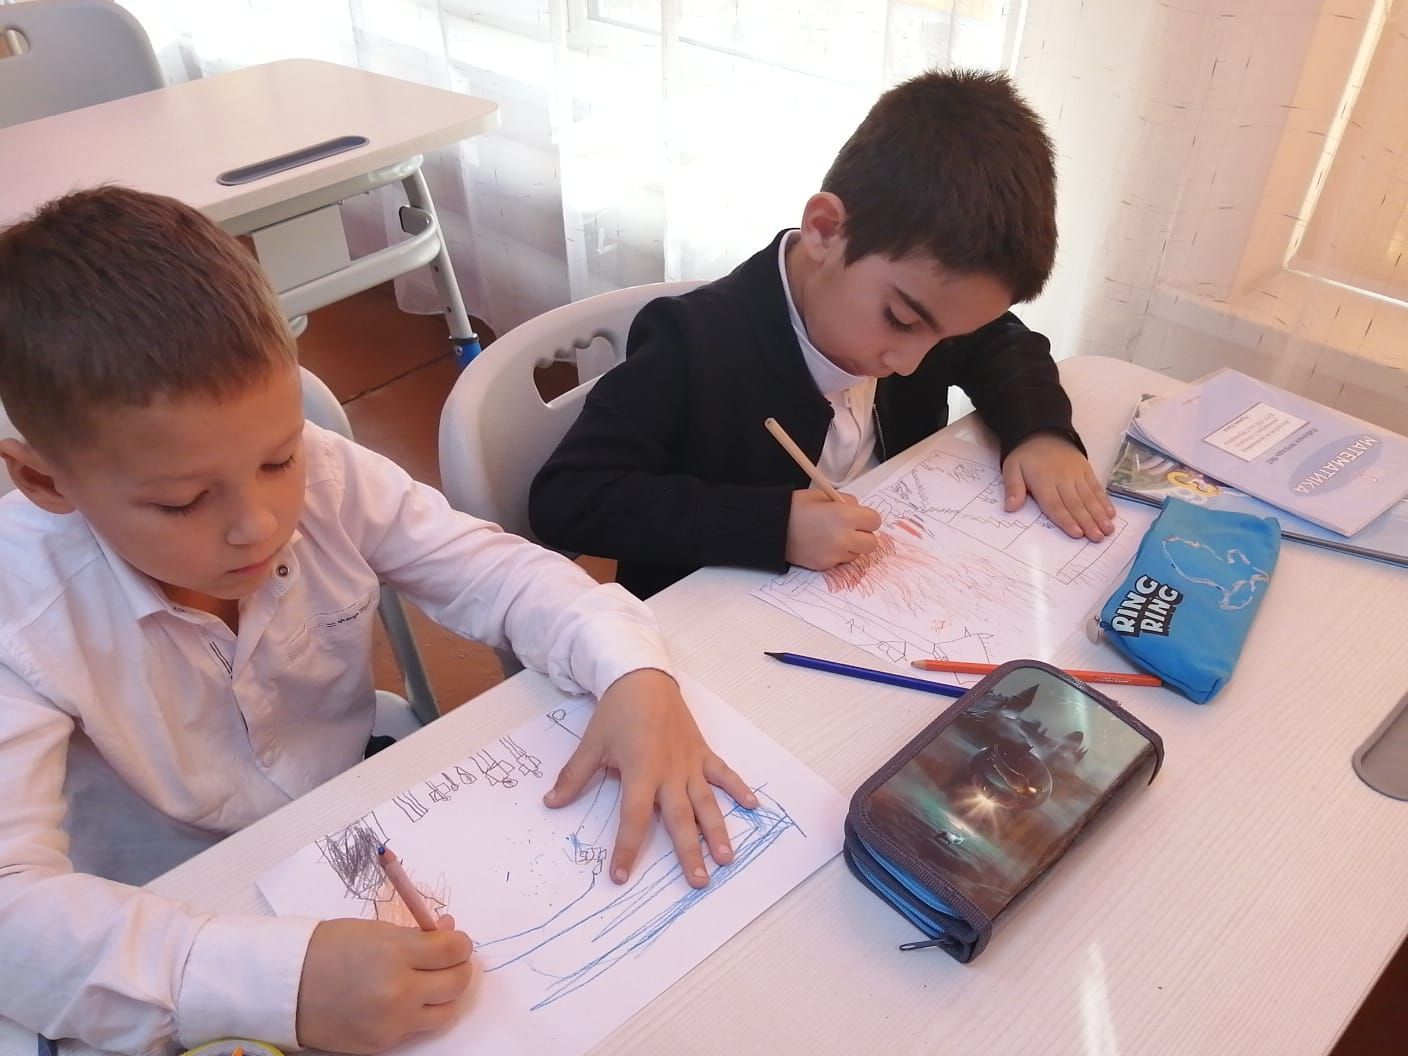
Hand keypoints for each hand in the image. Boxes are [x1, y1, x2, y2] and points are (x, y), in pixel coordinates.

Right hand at [297, 915, 472, 1052]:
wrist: (286, 986)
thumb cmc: (329, 948)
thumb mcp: (377, 930)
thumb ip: (417, 936)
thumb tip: (449, 934)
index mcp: (396, 953)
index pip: (454, 951)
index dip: (460, 943)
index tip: (454, 940)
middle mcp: (398, 991)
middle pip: (457, 983)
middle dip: (458, 967)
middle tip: (448, 959)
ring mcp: (391, 1022)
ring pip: (445, 1012)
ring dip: (444, 994)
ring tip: (428, 981)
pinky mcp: (382, 1044)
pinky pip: (417, 1028)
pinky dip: (418, 1013)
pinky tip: (402, 999)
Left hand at [543, 668, 757, 887]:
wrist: (643, 677)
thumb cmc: (617, 711)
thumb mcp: (592, 743)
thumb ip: (575, 776)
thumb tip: (550, 802)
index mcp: (641, 772)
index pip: (634, 818)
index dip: (626, 848)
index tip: (621, 876)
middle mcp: (670, 773)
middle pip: (681, 819)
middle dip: (689, 852)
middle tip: (699, 882)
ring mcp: (690, 763)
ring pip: (707, 802)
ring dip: (718, 831)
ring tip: (727, 858)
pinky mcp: (702, 752)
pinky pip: (723, 773)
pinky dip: (739, 788)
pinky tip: (754, 806)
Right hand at [785, 489, 882, 569]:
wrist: (772, 527)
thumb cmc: (795, 508)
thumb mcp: (823, 495)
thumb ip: (845, 502)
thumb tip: (857, 510)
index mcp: (844, 516)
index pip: (875, 521)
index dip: (867, 518)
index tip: (859, 517)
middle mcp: (843, 538)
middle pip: (872, 543)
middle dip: (864, 535)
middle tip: (850, 529)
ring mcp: (834, 554)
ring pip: (857, 554)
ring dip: (851, 546)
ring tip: (833, 536)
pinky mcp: (825, 565)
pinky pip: (841, 561)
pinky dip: (837, 554)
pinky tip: (823, 544)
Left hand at [1002, 432, 1115, 540]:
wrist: (1042, 431)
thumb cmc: (1025, 456)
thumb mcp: (1011, 468)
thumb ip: (1013, 488)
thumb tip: (1010, 508)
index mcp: (1044, 482)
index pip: (1055, 505)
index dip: (1066, 520)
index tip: (1077, 533)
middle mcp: (1063, 479)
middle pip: (1076, 504)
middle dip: (1088, 522)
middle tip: (1098, 538)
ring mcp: (1077, 475)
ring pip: (1089, 497)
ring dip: (1099, 515)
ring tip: (1108, 530)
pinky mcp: (1086, 470)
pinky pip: (1096, 487)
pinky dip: (1104, 501)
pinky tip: (1110, 513)